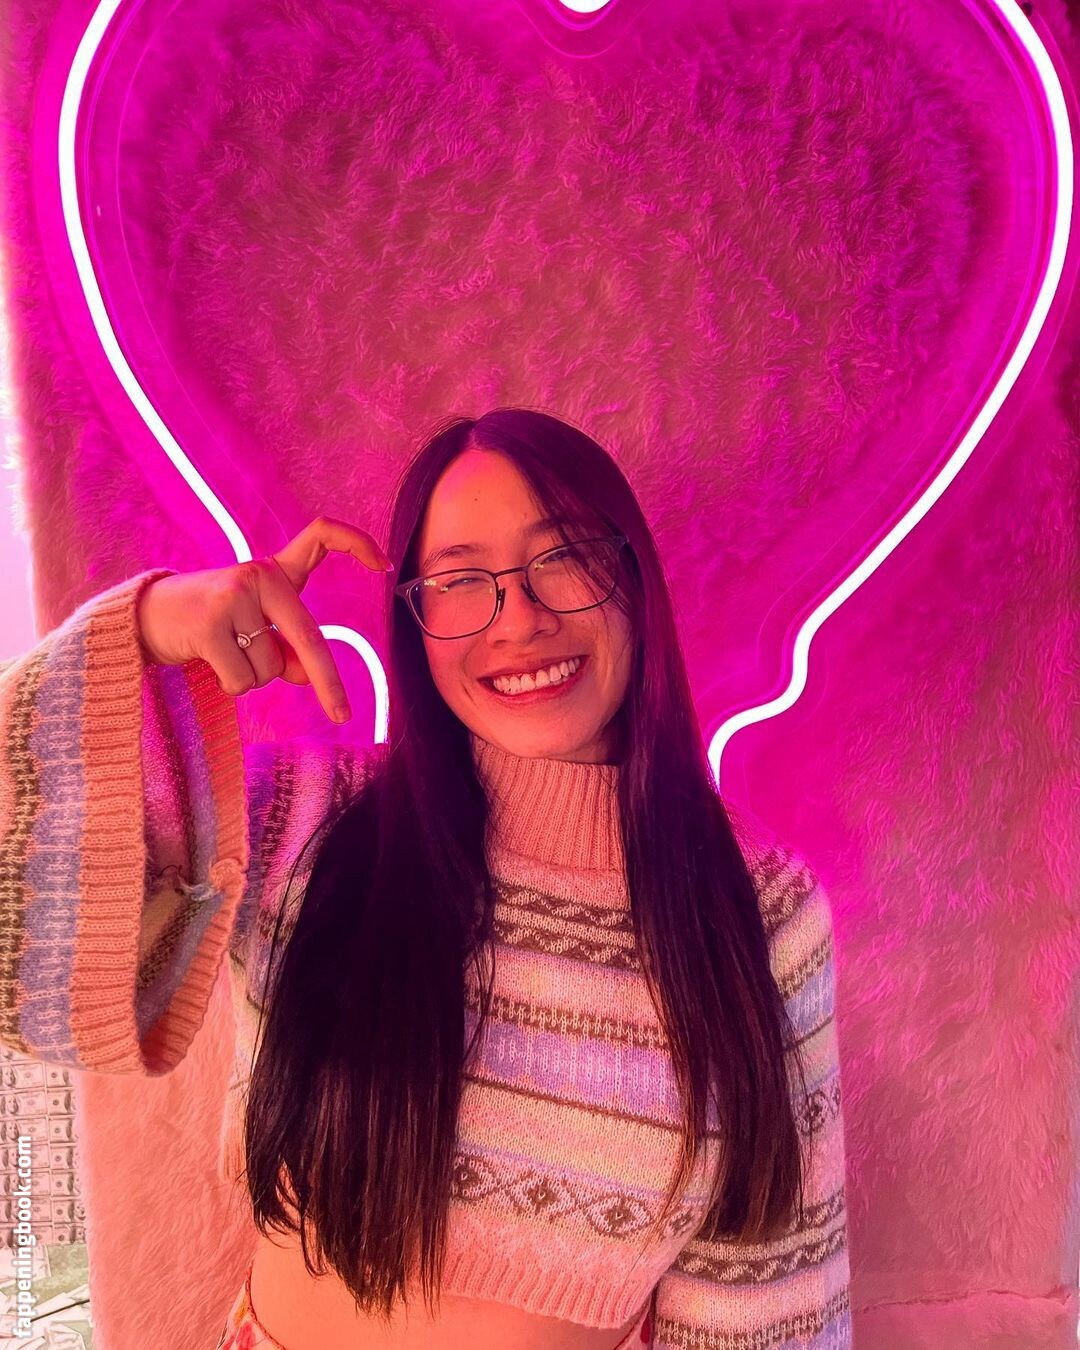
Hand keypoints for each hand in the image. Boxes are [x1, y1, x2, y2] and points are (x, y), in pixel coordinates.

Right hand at [135, 516, 393, 722]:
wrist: (145, 618)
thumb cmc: (212, 624)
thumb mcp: (256, 631)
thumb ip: (288, 650)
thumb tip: (309, 676)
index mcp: (275, 570)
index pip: (321, 536)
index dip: (356, 543)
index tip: (384, 566)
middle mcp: (258, 574)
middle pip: (308, 637)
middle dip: (328, 683)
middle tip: (343, 715)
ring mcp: (234, 596)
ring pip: (270, 668)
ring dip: (252, 676)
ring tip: (224, 653)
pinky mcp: (211, 624)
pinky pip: (243, 679)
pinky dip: (232, 685)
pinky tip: (211, 662)